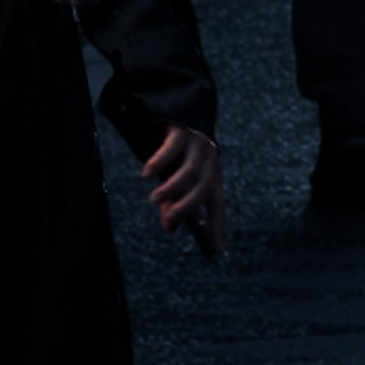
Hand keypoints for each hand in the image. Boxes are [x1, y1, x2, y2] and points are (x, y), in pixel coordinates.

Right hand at [137, 121, 226, 261]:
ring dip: (170, 189)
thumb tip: (169, 228)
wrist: (169, 114)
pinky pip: (172, 149)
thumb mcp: (173, 183)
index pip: (217, 206)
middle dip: (186, 207)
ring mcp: (197, 146)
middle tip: (168, 220)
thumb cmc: (172, 156)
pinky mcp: (181, 132)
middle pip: (202, 190)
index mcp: (212, 177)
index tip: (217, 250)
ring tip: (153, 199)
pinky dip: (158, 162)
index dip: (217, 228)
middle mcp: (209, 162)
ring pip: (188, 172)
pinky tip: (147, 173)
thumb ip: (173, 204)